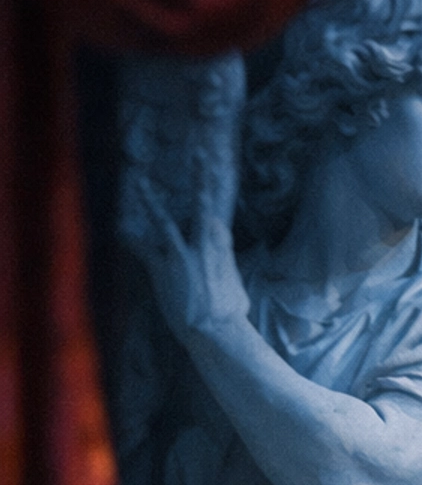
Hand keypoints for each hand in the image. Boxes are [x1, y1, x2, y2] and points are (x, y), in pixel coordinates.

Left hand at [122, 154, 248, 348]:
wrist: (218, 331)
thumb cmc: (229, 318)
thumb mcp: (237, 289)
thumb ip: (228, 267)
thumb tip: (229, 264)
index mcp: (223, 251)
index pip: (218, 216)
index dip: (216, 192)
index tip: (214, 170)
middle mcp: (206, 246)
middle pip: (206, 204)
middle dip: (203, 177)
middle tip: (201, 152)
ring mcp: (184, 254)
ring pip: (166, 220)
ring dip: (151, 201)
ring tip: (141, 183)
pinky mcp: (165, 267)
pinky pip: (143, 247)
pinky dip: (131, 239)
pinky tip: (121, 229)